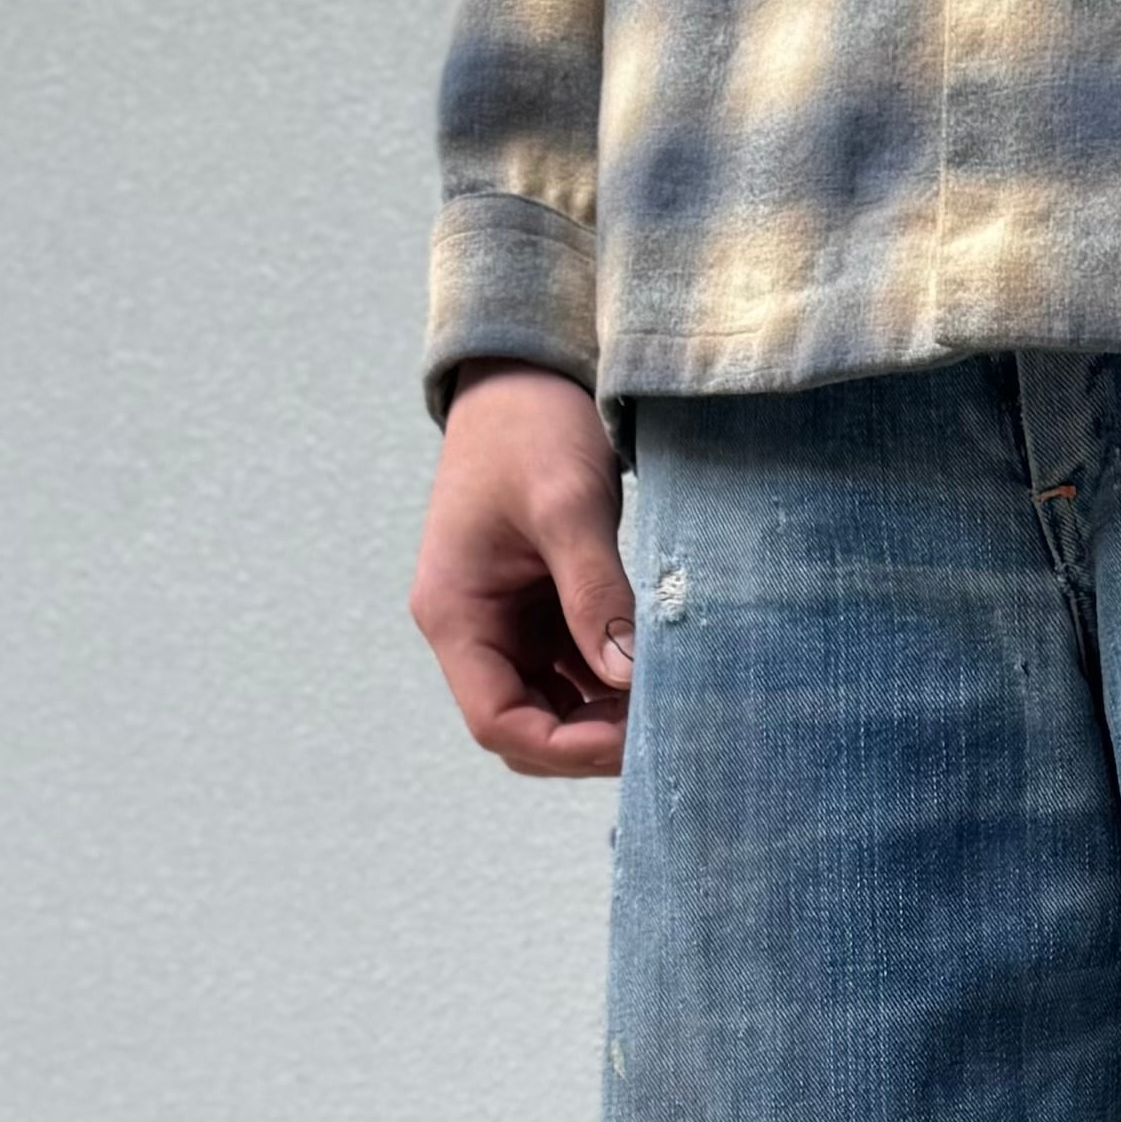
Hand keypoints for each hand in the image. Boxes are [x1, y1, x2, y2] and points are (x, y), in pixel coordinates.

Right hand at [410, 364, 635, 775]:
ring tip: (666, 703)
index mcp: (454, 612)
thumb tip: (626, 677)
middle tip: (660, 729)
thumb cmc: (533, 426)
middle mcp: (470, 629)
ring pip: (552, 710)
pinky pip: (572, 676)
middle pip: (524, 729)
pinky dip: (612, 688)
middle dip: (589, 743)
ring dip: (605, 720)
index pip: (498, 721)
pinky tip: (656, 676)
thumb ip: (595, 592)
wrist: (525, 375)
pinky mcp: (537, 614)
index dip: (565, 747)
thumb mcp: (568, 505)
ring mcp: (503, 625)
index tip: (631, 740)